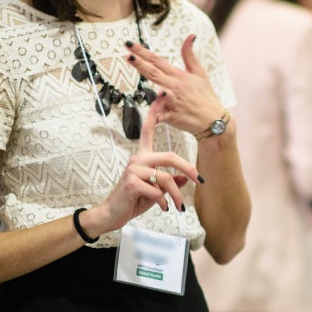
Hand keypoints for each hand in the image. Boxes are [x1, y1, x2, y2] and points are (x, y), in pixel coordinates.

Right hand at [92, 100, 201, 233]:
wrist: (112, 215)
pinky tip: (163, 208)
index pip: (147, 130)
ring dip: (177, 195)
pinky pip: (157, 191)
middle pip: (169, 157)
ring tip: (179, 207)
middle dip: (187, 168)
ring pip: (166, 178)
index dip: (154, 113)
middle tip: (199, 180)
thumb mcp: (155, 191)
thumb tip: (185, 179)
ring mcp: (133, 170)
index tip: (162, 96)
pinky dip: (163, 202)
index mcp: (142, 157)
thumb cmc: (133, 200)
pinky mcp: (131, 183)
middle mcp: (137, 159)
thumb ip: (169, 182)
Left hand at [125, 34, 223, 135]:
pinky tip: (153, 115)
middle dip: (139, 64)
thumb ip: (189, 55)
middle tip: (127, 55)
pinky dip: (158, 115)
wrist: (213, 120)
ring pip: (158, 93)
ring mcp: (173, 102)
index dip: (143, 52)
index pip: (158, 61)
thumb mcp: (199, 73)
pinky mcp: (172, 116)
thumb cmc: (205, 97)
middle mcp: (175, 87)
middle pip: (153, 73)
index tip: (130, 45)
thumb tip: (191, 36)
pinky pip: (161, 115)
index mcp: (179, 76)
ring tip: (147, 86)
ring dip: (149, 86)